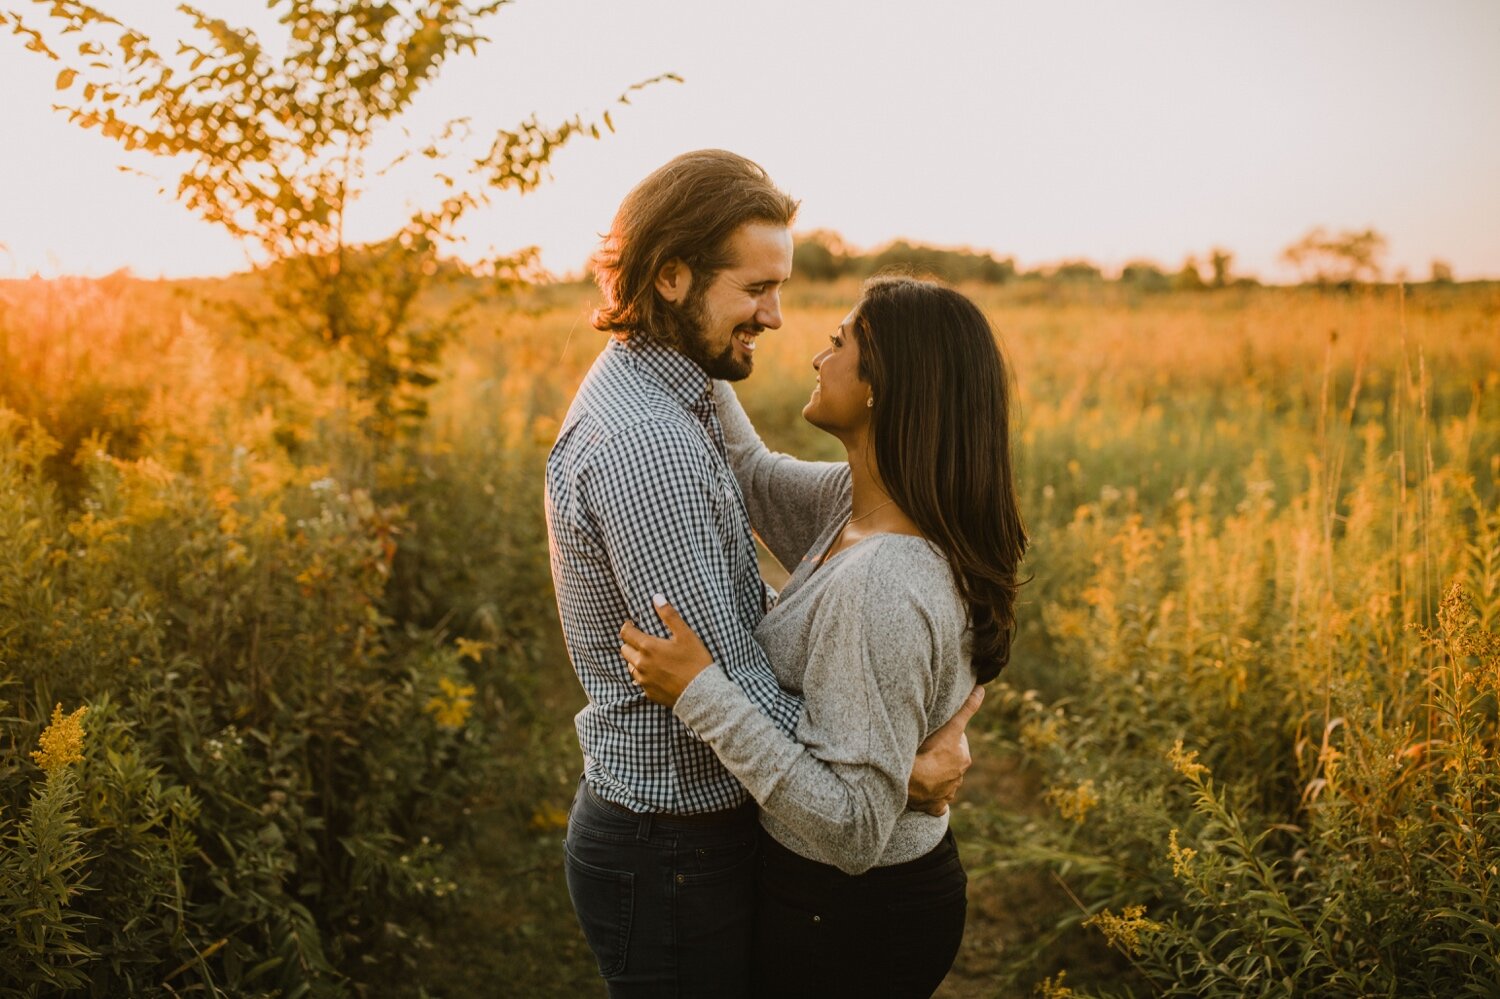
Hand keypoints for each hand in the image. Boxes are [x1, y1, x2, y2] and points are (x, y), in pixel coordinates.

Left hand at [619, 595, 713, 706]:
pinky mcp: (648, 693)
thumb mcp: (686, 635)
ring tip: (648, 656)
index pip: (626, 633)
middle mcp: (641, 664)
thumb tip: (656, 597)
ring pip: (630, 666)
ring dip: (635, 659)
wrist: (702, 694)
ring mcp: (643, 680)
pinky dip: (643, 674)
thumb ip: (669, 615)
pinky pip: (639, 681)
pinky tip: (655, 673)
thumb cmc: (695, 661)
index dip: (627, 626)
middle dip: (630, 642)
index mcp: (648, 647)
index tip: (632, 623)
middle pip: (624, 649)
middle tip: (641, 639)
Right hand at [907, 684, 983, 815]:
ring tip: (921, 769)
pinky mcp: (935, 806)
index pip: (957, 743)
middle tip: (925, 750)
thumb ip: (967, 709)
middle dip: (941, 758)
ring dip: (935, 776)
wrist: (914, 780)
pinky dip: (932, 800)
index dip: (946, 738)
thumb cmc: (931, 751)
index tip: (935, 735)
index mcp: (962, 759)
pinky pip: (936, 804)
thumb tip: (982, 690)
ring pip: (943, 782)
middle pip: (950, 763)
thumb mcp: (951, 727)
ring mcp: (946, 794)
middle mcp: (958, 778)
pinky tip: (926, 795)